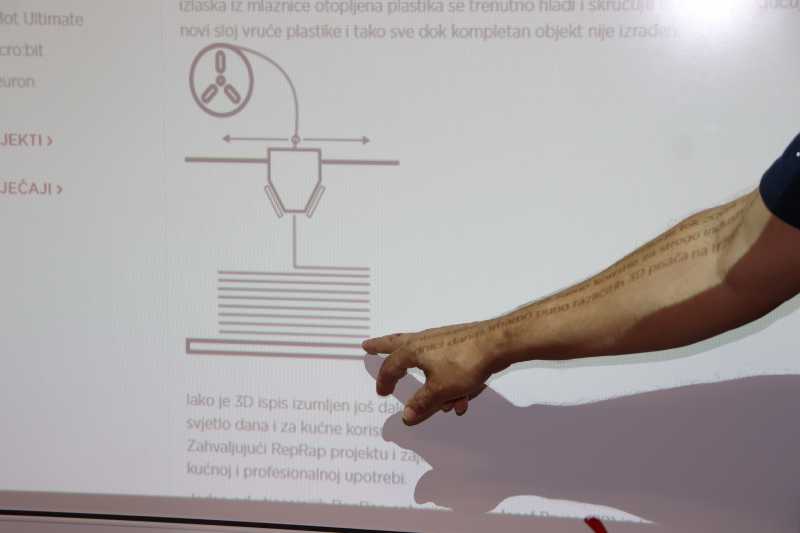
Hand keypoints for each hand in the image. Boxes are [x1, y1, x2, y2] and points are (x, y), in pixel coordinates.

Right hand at [362, 319, 509, 425]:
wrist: (498, 343)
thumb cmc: (464, 363)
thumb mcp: (440, 390)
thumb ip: (422, 403)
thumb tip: (406, 416)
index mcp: (413, 350)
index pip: (392, 366)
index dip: (385, 380)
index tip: (382, 391)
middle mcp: (425, 340)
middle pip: (397, 343)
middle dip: (382, 346)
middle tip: (368, 345)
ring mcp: (442, 340)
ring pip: (428, 362)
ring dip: (433, 383)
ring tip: (444, 402)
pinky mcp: (459, 344)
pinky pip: (449, 367)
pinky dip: (452, 382)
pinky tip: (464, 398)